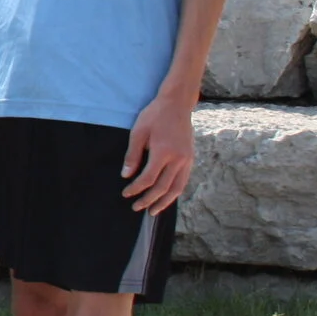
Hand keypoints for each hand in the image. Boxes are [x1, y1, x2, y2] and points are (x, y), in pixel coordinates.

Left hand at [122, 91, 197, 213]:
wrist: (177, 104)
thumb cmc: (154, 116)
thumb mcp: (138, 132)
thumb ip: (132, 155)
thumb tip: (126, 175)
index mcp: (164, 152)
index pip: (149, 178)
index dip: (136, 189)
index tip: (126, 194)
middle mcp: (178, 159)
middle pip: (163, 187)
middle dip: (149, 200)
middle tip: (136, 207)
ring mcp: (187, 160)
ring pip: (177, 188)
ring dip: (165, 202)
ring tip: (153, 211)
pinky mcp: (191, 158)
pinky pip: (183, 181)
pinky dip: (174, 192)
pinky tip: (166, 197)